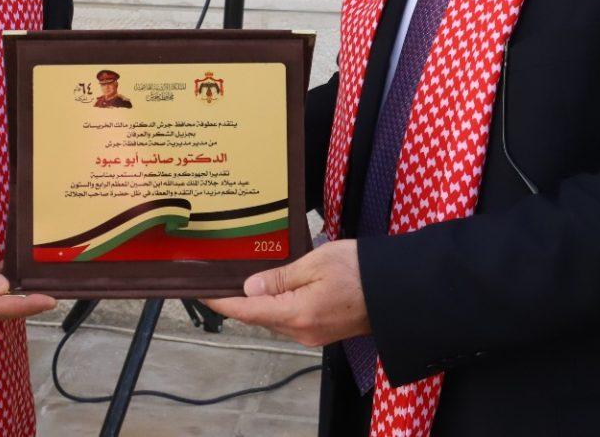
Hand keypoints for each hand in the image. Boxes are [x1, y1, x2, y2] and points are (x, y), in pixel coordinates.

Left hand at [203, 238, 368, 346]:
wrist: (397, 291)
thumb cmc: (359, 270)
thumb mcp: (315, 263)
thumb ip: (280, 278)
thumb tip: (249, 289)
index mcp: (296, 315)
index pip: (247, 311)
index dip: (221, 302)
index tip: (202, 292)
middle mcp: (301, 332)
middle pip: (259, 317)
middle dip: (239, 300)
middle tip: (222, 276)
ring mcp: (313, 335)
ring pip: (274, 319)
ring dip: (259, 302)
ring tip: (244, 278)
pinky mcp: (323, 331)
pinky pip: (290, 320)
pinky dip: (277, 305)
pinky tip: (274, 288)